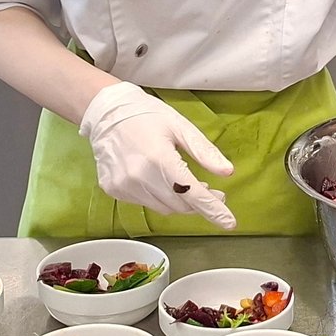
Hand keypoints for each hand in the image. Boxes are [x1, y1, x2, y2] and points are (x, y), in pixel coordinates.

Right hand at [79, 82, 235, 228]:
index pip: (192, 193)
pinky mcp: (114, 190)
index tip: (229, 222)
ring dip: (180, 201)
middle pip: (180, 205)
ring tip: (185, 183)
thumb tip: (227, 172)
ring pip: (163, 208)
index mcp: (159, 158)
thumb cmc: (146, 116)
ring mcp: (124, 186)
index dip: (213, 209)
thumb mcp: (180, 127)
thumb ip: (204, 151)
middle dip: (199, 202)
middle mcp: (139, 176)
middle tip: (212, 190)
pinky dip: (159, 196)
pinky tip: (159, 180)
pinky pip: (146, 203)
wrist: (107, 113)